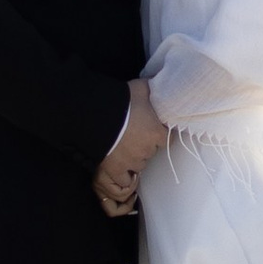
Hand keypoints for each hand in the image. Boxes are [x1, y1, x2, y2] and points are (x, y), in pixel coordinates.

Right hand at [94, 77, 165, 215]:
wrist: (94, 114)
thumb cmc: (120, 101)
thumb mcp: (140, 88)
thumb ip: (152, 89)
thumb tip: (159, 82)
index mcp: (156, 133)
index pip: (168, 139)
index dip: (161, 133)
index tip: (155, 129)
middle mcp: (147, 150)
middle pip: (152, 152)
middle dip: (146, 145)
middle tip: (136, 135)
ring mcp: (130, 162)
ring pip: (139, 166)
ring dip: (135, 160)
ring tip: (127, 150)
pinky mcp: (114, 170)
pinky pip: (124, 182)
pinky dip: (124, 179)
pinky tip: (123, 171)